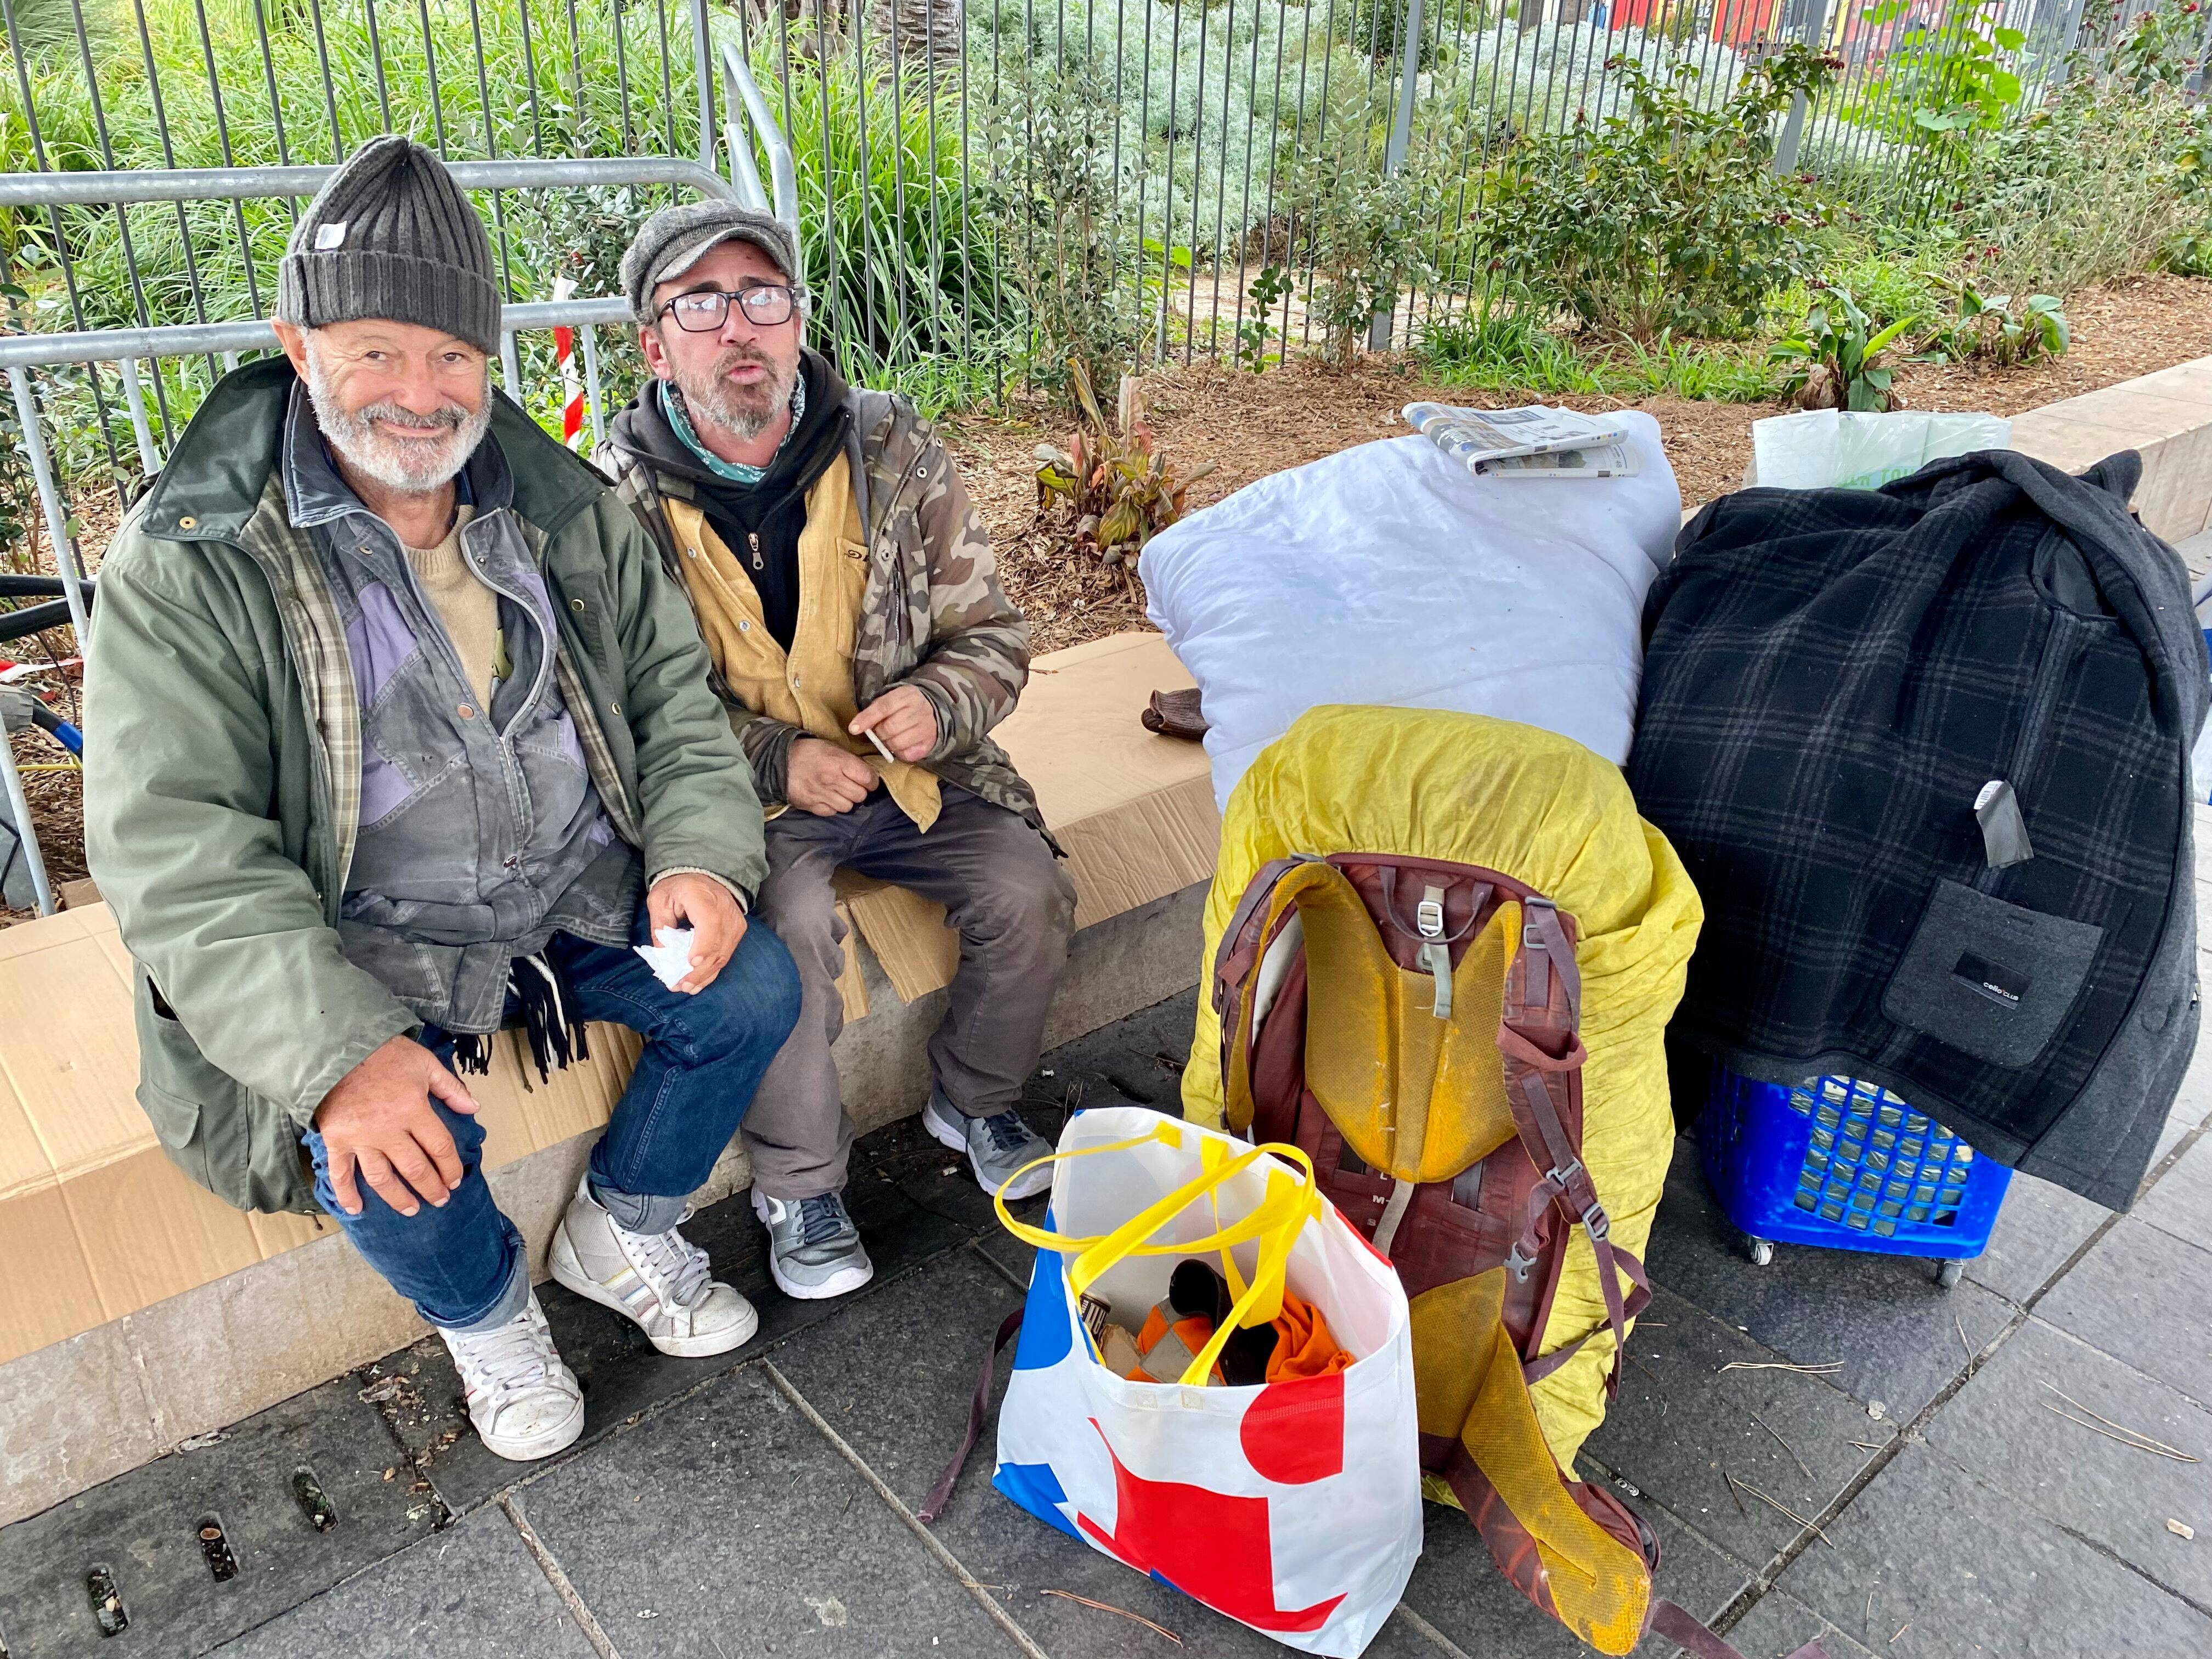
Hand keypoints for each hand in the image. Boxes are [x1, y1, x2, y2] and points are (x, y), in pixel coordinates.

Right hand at [313, 1036, 479, 1216]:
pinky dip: (346, 1194)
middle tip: (440, 1200)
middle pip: (415, 1168)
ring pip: (382, 1178)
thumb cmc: (383, 1053)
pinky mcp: (336, 1140)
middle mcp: (388, 1129)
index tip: (456, 1180)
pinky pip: (340, 1173)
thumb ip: (450, 1088)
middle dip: (431, 1188)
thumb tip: (473, 1107)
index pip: (439, 1147)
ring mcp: (360, 1138)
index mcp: (413, 1109)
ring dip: (398, 1197)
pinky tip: (356, 1209)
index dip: (451, 1167)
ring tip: (410, 1210)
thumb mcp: (424, 1062)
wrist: (336, 1048)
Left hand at [647, 870, 747, 992]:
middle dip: (699, 970)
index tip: (691, 962)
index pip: (710, 922)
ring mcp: (735, 921)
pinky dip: (713, 971)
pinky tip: (699, 983)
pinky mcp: (737, 930)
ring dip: (705, 974)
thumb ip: (660, 927)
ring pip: (723, 954)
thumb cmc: (678, 888)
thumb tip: (663, 956)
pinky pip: (727, 955)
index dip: (703, 944)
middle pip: (717, 945)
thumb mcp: (660, 900)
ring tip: (687, 987)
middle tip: (680, 985)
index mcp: (702, 896)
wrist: (702, 877)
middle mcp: (725, 909)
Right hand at [786, 736, 877, 815]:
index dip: (872, 781)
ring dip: (847, 800)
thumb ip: (850, 760)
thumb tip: (867, 773)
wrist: (778, 762)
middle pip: (860, 795)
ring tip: (839, 792)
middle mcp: (832, 779)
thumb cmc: (808, 752)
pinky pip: (832, 812)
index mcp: (839, 762)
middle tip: (852, 785)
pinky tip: (827, 797)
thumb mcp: (831, 747)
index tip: (869, 780)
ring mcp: (822, 794)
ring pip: (848, 806)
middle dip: (860, 791)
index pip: (868, 778)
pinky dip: (832, 807)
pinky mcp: (812, 806)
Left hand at [850, 684, 937, 764]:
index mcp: (907, 695)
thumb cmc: (904, 706)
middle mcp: (919, 709)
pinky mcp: (930, 742)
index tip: (853, 729)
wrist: (933, 711)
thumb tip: (857, 727)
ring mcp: (927, 726)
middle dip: (878, 734)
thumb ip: (876, 710)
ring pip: (898, 742)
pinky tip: (900, 746)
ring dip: (888, 744)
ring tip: (889, 739)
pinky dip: (900, 753)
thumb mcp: (891, 700)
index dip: (867, 719)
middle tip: (878, 734)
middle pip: (890, 727)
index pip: (883, 707)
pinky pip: (908, 753)